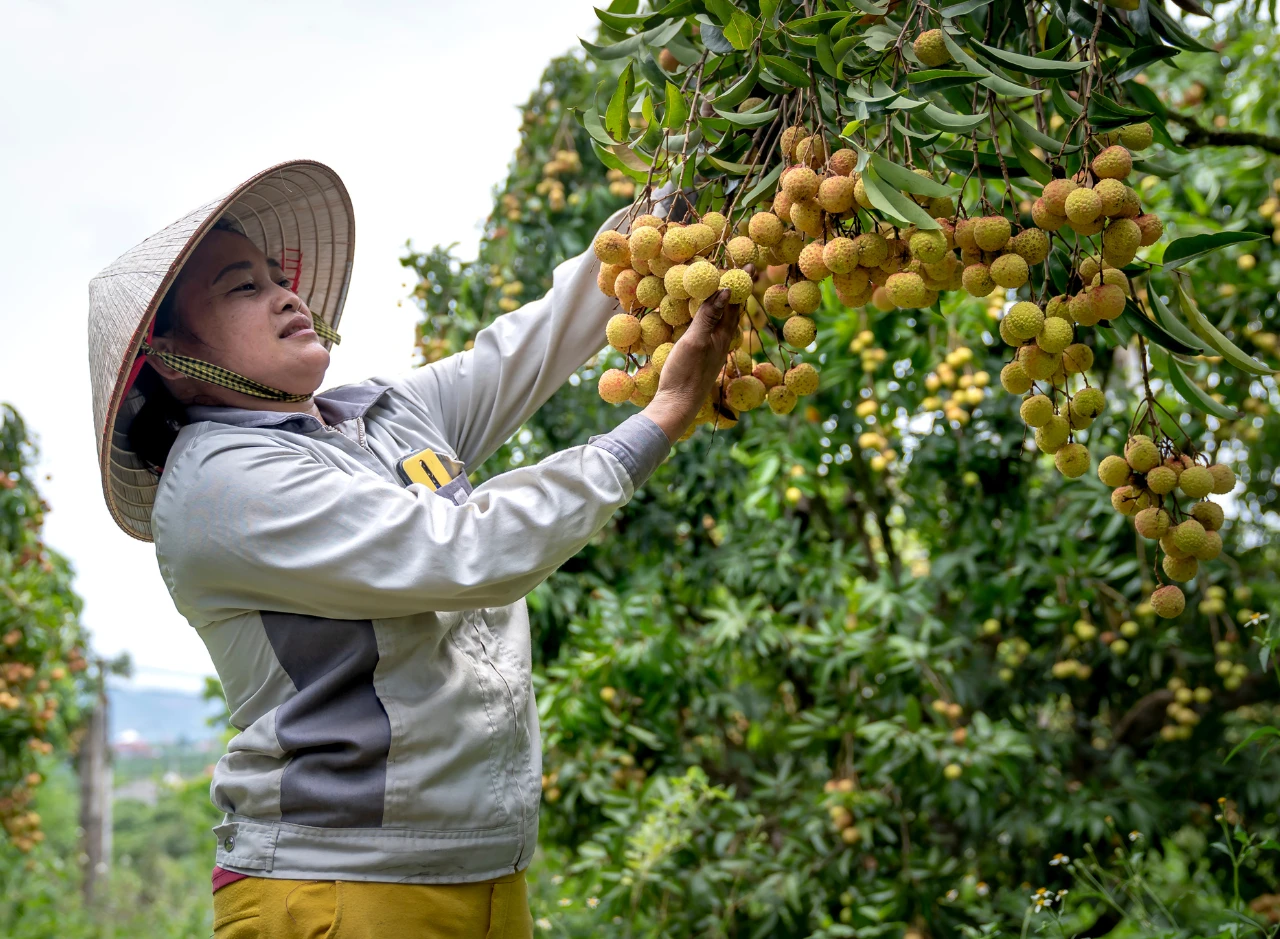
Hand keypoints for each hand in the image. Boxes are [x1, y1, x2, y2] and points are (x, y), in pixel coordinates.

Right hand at [642, 265, 753, 441]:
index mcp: (722, 336)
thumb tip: (727, 290)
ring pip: (723, 322)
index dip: (742, 283)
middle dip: (737, 292)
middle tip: (744, 272)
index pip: (735, 303)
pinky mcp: (701, 359)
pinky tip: (707, 320)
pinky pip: (711, 332)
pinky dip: (713, 318)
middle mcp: (721, 343)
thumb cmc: (685, 373)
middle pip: (733, 312)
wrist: (677, 406)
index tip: (750, 264)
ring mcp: (711, 352)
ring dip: (727, 305)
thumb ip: (709, 316)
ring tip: (729, 291)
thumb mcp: (695, 341)